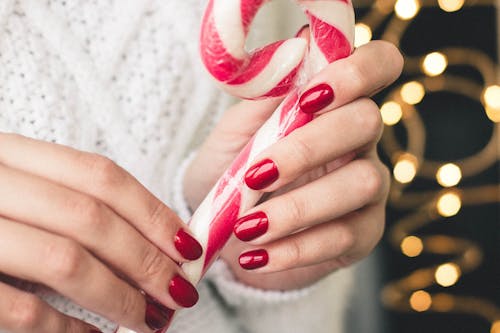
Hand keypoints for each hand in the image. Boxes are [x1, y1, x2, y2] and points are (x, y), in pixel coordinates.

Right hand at [0, 135, 201, 332]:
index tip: (187, 246)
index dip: (152, 212)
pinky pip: (22, 309)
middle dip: (146, 259)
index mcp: (9, 154)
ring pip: (64, 260)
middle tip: (179, 292)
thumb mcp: (19, 194)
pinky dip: (69, 330)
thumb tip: (156, 240)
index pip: (101, 176)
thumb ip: (70, 205)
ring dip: (120, 296)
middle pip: (90, 218)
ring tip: (150, 319)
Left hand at [184, 40, 402, 289]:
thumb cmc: (232, 172)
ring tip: (247, 226)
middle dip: (308, 147)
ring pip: (361, 184)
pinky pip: (342, 238)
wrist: (224, 230)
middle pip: (367, 122)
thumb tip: (298, 47)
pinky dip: (294, 249)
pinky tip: (256, 256)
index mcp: (333, 106)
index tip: (309, 95)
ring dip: (298, 206)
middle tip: (255, 174)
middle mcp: (359, 142)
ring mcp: (367, 190)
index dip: (356, 71)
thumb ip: (264, 98)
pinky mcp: (361, 235)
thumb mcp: (235, 134)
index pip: (376, 66)